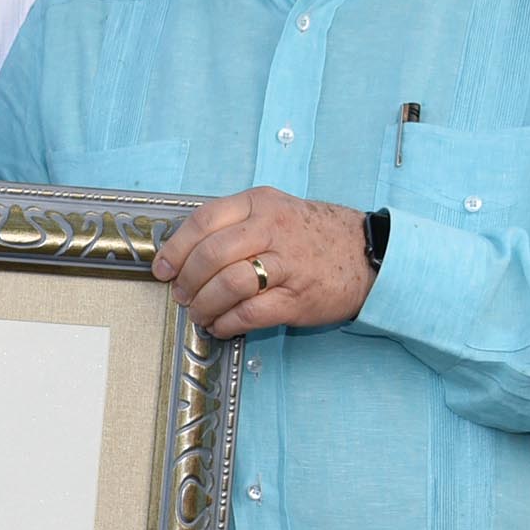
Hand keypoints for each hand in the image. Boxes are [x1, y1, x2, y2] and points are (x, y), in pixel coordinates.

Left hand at [153, 189, 374, 337]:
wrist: (367, 253)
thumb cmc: (312, 235)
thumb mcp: (275, 211)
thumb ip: (234, 224)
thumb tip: (186, 253)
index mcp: (260, 203)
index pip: (204, 221)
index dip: (175, 248)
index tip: (162, 268)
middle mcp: (272, 229)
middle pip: (210, 255)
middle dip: (187, 281)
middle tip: (181, 295)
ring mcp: (287, 264)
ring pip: (227, 285)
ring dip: (204, 305)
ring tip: (200, 313)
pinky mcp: (297, 298)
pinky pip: (250, 313)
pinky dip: (227, 323)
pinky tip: (222, 326)